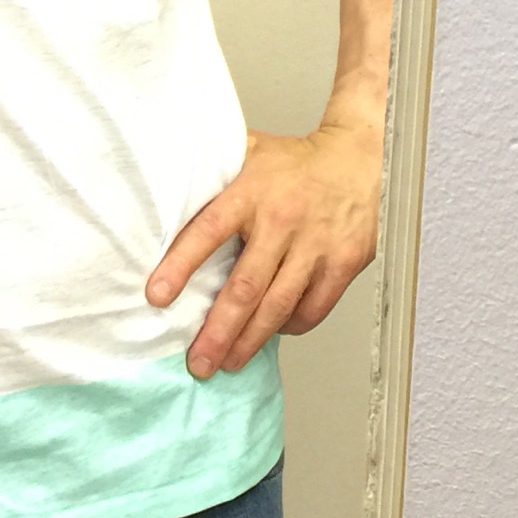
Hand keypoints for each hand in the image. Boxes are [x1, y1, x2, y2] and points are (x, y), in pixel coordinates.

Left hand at [147, 124, 380, 378]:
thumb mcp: (247, 154)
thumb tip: (160, 186)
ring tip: (228, 362)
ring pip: (278, 305)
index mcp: (251, 192)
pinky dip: (290, 327)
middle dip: (218, 331)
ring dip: (250, 341)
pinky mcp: (344, 262)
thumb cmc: (294, 164)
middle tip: (198, 361)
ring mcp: (316, 245)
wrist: (360, 159)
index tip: (157, 297)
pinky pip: (313, 308)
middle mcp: (282, 221)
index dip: (180, 265)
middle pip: (245, 287)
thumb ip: (211, 174)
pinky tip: (272, 334)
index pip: (208, 231)